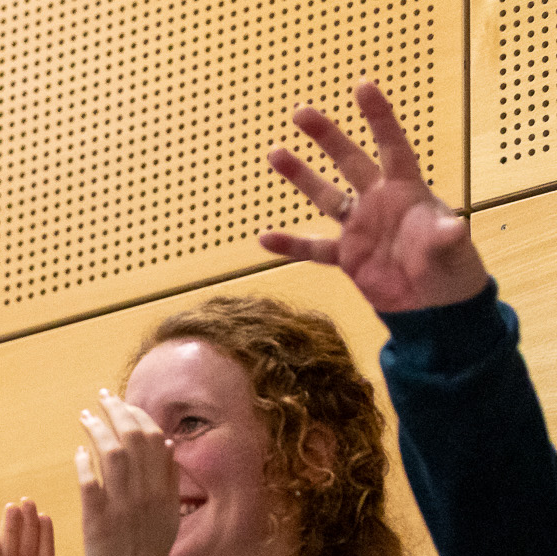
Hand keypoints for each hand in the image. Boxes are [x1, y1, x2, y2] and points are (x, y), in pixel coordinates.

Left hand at [75, 392, 177, 555]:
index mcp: (165, 491)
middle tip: (101, 399)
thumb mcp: (169, 515)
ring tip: (85, 417)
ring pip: (112, 454)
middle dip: (116, 411)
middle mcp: (147, 494)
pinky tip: (78, 452)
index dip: (137, 415)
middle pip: (133, 438)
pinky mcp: (99, 522)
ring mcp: (123, 507)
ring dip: (97, 429)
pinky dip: (84, 463)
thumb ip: (169, 480)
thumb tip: (166, 443)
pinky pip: (91, 483)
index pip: (154, 439)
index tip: (122, 404)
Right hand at [261, 80, 488, 312]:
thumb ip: (446, 238)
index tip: (362, 86)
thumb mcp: (451, 252)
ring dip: (301, 176)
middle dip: (327, 137)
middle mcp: (380, 202)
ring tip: (275, 153)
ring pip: (326, 196)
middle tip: (300, 112)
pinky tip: (264, 237)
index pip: (392, 147)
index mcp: (408, 191)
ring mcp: (360, 228)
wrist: (436, 305)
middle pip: (350, 161)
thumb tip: (455, 229)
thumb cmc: (452, 270)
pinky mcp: (347, 256)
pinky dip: (290, 244)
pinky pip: (314, 248)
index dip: (378, 118)